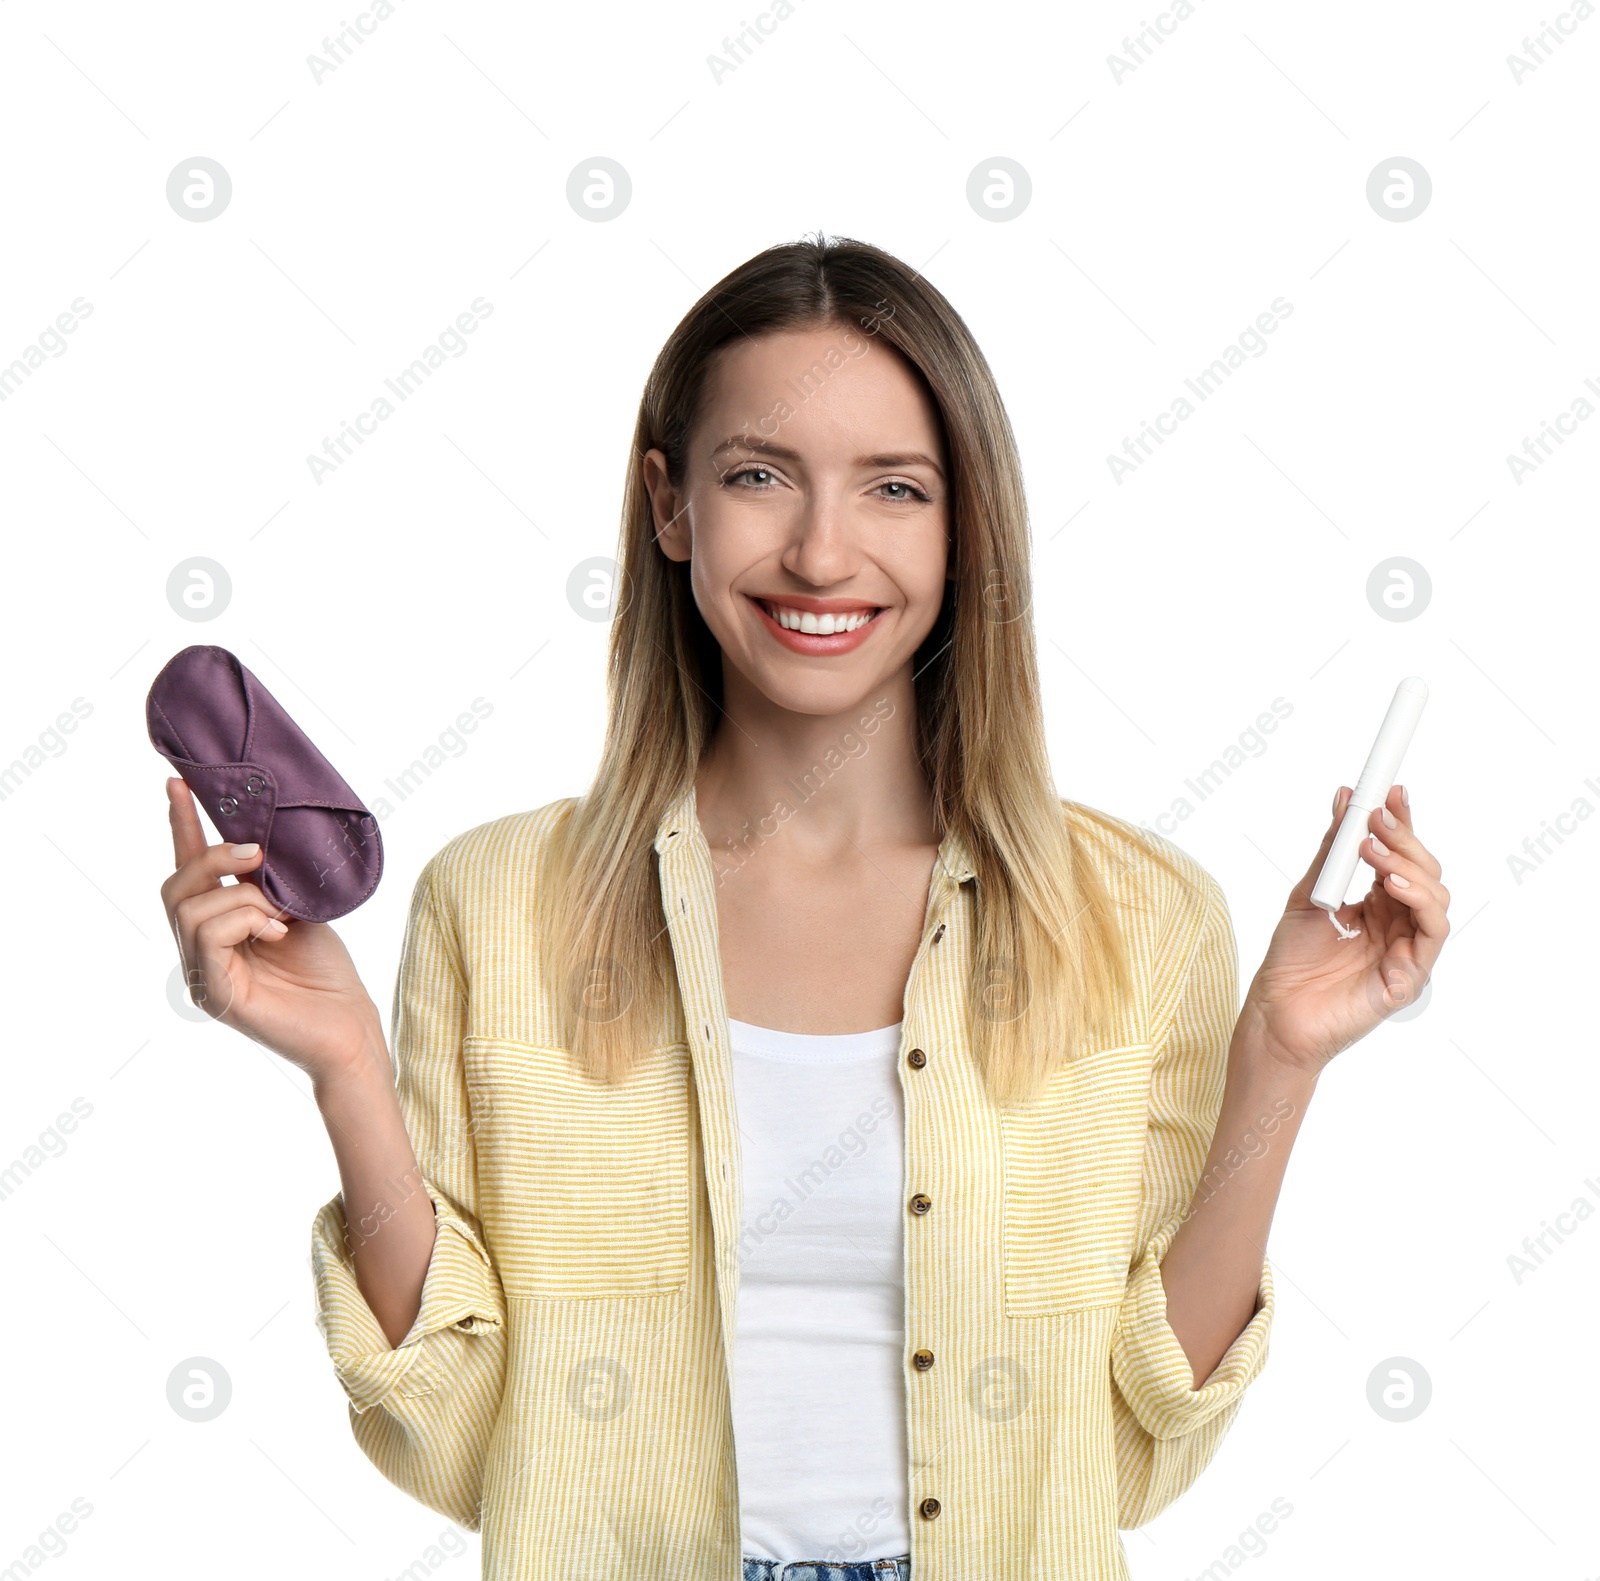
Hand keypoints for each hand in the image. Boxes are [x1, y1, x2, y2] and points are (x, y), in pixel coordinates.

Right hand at [160, 776, 385, 1084]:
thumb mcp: (297, 908)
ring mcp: (201, 974)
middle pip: (176, 886)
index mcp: (218, 927)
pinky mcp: (214, 994)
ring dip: (241, 895)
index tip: (177, 783)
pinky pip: (208, 935)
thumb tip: (256, 840)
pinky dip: (243, 920)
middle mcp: (200, 951)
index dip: (182, 826)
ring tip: (280, 911)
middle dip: (214, 857)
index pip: (189, 871)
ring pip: (190, 908)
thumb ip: (269, 880)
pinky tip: (275, 931)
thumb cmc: (327, 973)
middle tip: (260, 856)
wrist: (350, 1027)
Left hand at [1237, 783, 1449, 1077]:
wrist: (1275, 1012)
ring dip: (1408, 865)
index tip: (1391, 790)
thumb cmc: (1290, 961)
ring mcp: (1408, 948)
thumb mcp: (1307, 893)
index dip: (1402, 823)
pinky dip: (1418, 901)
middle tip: (1377, 816)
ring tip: (1374, 849)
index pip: (1400, 856)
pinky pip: (1432, 931)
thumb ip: (1331, 851)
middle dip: (1403, 838)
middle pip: (1423, 871)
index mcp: (1376, 903)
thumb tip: (1344, 799)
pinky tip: (1391, 884)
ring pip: (1435, 896)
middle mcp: (1398, 923)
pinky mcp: (1412, 974)